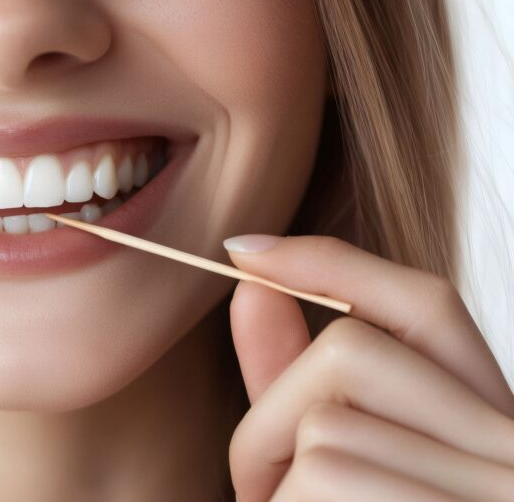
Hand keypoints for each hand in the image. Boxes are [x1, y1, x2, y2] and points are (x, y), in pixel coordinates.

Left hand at [224, 234, 513, 500]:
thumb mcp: (326, 458)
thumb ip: (293, 378)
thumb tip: (252, 282)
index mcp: (492, 428)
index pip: (426, 305)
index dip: (330, 265)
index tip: (242, 250)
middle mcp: (511, 453)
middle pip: (349, 352)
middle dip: (269, 419)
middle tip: (265, 487)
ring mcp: (495, 489)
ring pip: (322, 423)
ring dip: (274, 481)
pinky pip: (322, 472)